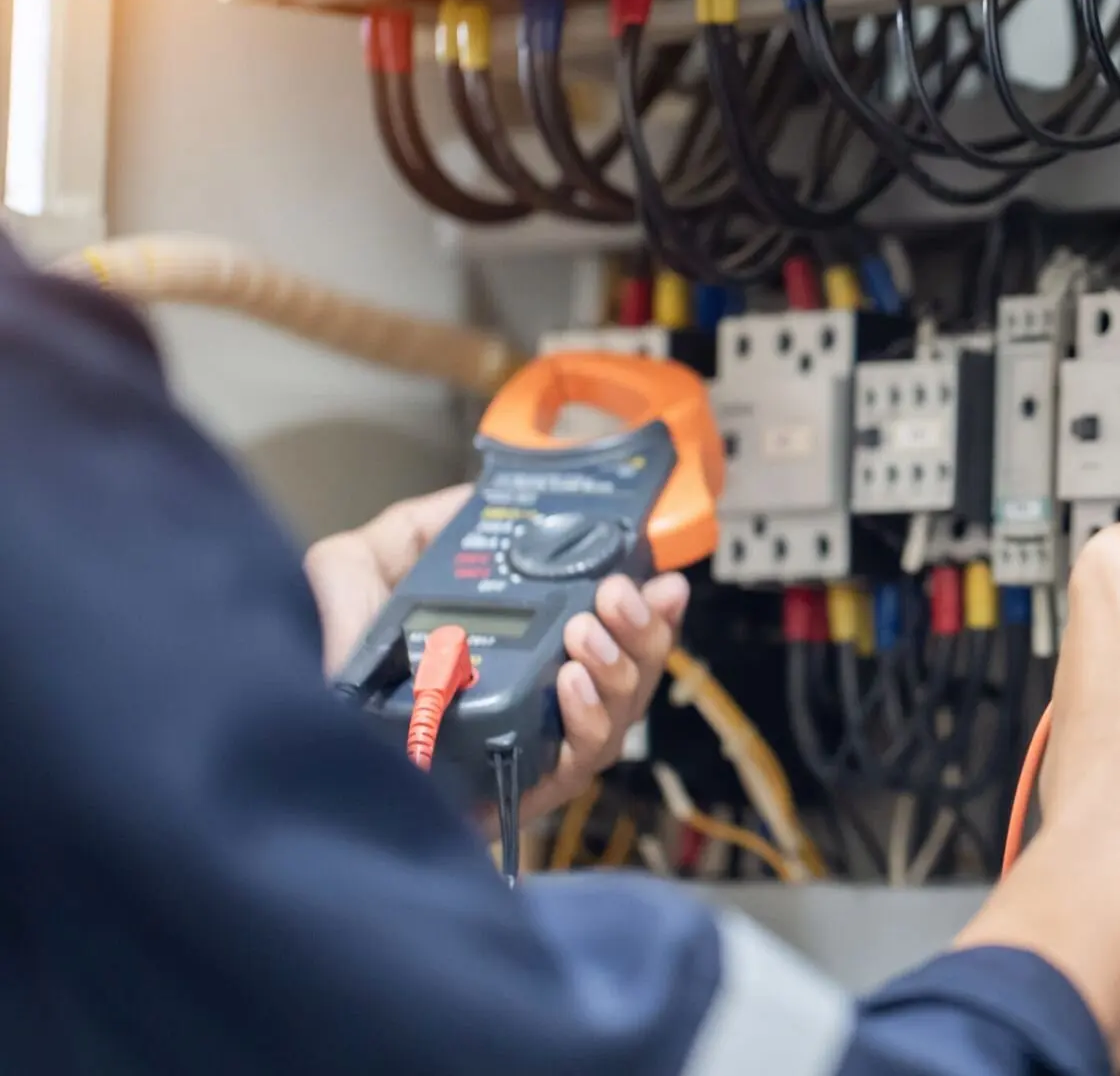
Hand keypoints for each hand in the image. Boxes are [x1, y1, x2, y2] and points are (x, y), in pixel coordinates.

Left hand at [303, 484, 690, 825]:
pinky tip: (570, 685)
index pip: (609, 629)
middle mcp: (538, 703)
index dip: (648, 605)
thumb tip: (477, 498)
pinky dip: (587, 721)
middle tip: (620, 595)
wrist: (287, 753)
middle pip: (631, 672)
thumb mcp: (358, 575)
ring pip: (619, 716)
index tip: (657, 575)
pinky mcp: (516, 794)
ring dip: (620, 667)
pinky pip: (579, 764)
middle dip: (644, 631)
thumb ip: (412, 531)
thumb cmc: (326, 671)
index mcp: (519, 651)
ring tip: (589, 631)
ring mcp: (533, 750)